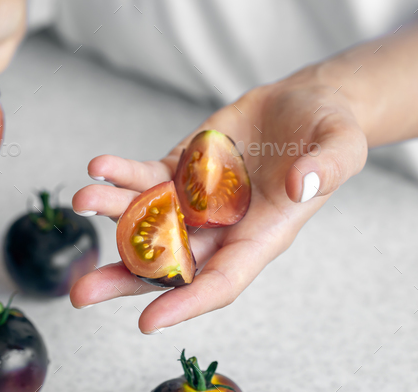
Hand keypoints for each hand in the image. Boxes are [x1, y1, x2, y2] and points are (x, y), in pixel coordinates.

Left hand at [70, 67, 367, 333]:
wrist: (303, 105)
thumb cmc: (328, 133)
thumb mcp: (343, 146)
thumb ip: (327, 167)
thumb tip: (300, 185)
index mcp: (260, 236)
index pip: (221, 282)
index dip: (187, 303)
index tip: (148, 320)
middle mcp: (221, 226)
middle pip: (169, 262)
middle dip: (125, 276)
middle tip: (83, 292)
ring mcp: (196, 198)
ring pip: (148, 217)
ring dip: (113, 212)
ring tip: (83, 199)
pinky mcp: (181, 168)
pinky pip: (146, 177)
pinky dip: (122, 173)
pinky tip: (100, 166)